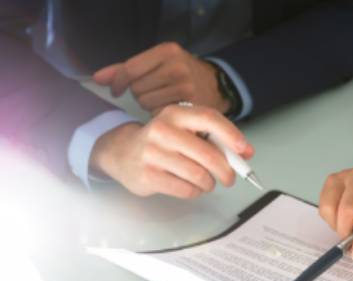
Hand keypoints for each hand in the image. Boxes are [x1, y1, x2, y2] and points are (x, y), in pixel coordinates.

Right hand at [89, 104, 253, 197]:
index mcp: (175, 113)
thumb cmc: (162, 142)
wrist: (121, 152)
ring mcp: (153, 153)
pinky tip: (191, 187)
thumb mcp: (182, 130)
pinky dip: (195, 192)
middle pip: (208, 155)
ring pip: (199, 175)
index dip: (232, 136)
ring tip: (207, 182)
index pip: (209, 119)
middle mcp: (162, 130)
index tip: (245, 151)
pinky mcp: (148, 176)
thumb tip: (245, 153)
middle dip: (226, 171)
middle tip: (230, 178)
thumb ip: (211, 138)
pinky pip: (186, 190)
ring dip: (209, 184)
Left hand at [93, 42, 229, 114]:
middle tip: (152, 93)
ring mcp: (185, 87)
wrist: (215, 86)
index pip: (130, 69)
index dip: (118, 82)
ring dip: (148, 106)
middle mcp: (177, 67)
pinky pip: (159, 114)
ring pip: (147, 103)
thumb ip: (125, 69)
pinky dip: (159, 115)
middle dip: (140, 94)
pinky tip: (169, 111)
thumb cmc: (180, 75)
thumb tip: (96, 78)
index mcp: (166, 51)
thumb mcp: (157, 63)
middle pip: (138, 89)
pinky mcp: (190, 106)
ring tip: (161, 102)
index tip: (117, 90)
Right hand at [319, 158, 352, 259]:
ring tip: (348, 227)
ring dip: (336, 225)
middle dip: (345, 232)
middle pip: (347, 209)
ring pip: (331, 208)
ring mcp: (344, 176)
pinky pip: (323, 206)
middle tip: (349, 243)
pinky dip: (330, 219)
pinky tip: (341, 217)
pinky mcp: (331, 180)